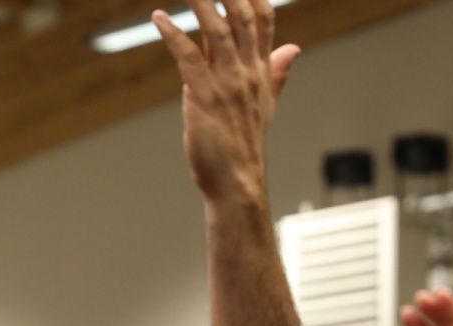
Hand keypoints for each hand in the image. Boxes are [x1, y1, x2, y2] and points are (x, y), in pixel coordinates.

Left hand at [153, 0, 299, 203]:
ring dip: (200, 2)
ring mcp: (226, 83)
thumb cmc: (244, 144)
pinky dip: (173, 34)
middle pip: (240, 16)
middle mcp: (246, 72)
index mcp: (260, 70)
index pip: (262, 19)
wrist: (237, 180)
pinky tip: (159, 18)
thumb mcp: (265, 103)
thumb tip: (293, 48)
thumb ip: (276, 71)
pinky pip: (188, 57)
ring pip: (215, 30)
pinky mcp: (202, 97)